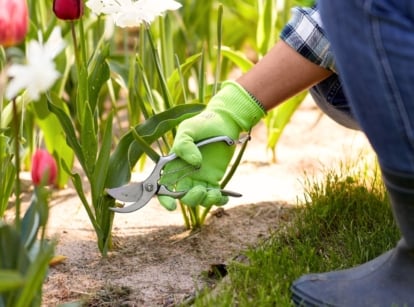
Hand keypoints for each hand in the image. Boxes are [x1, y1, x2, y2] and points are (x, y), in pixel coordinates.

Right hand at [158, 81, 265, 209]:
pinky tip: (224, 196)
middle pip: (183, 196)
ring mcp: (200, 177)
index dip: (165, 199)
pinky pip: (214, 195)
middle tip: (200, 190)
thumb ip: (184, 144)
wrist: (223, 122)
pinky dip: (219, 200)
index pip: (164, 186)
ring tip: (215, 193)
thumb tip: (194, 163)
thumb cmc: (202, 124)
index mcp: (173, 164)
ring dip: (206, 201)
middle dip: (191, 199)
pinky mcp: (214, 178)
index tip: (172, 206)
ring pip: (199, 198)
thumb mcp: (188, 129)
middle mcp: (185, 174)